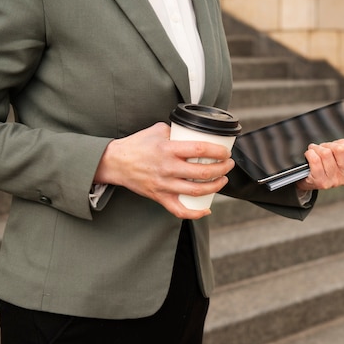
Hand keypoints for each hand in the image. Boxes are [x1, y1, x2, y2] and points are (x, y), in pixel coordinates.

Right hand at [93, 122, 234, 218]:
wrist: (115, 162)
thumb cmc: (136, 145)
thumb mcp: (157, 130)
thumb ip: (176, 131)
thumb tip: (194, 133)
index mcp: (168, 149)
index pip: (200, 150)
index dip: (218, 152)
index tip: (226, 152)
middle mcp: (167, 168)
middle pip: (202, 173)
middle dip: (222, 169)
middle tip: (228, 165)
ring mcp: (164, 185)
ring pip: (196, 191)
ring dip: (215, 186)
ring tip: (222, 180)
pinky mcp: (159, 197)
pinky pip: (179, 210)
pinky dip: (195, 213)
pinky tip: (206, 209)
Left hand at [295, 139, 343, 190]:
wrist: (310, 181)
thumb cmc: (328, 166)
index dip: (343, 142)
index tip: (337, 146)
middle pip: (340, 148)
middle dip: (329, 145)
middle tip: (323, 149)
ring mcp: (334, 181)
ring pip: (326, 153)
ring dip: (317, 148)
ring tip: (315, 151)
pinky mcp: (320, 182)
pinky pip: (315, 159)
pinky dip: (310, 153)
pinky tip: (309, 155)